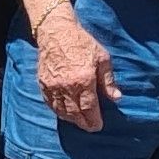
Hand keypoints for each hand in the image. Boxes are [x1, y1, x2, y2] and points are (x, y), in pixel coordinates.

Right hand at [32, 8, 113, 132]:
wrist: (56, 31)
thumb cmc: (82, 42)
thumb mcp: (102, 58)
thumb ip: (108, 80)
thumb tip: (116, 97)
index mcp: (83, 80)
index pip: (89, 109)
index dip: (94, 120)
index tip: (98, 126)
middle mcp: (67, 86)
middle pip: (75, 113)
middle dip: (83, 123)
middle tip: (90, 127)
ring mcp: (53, 86)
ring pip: (61, 111)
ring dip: (71, 119)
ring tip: (78, 121)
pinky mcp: (43, 83)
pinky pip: (50, 103)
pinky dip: (57, 111)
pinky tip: (64, 112)